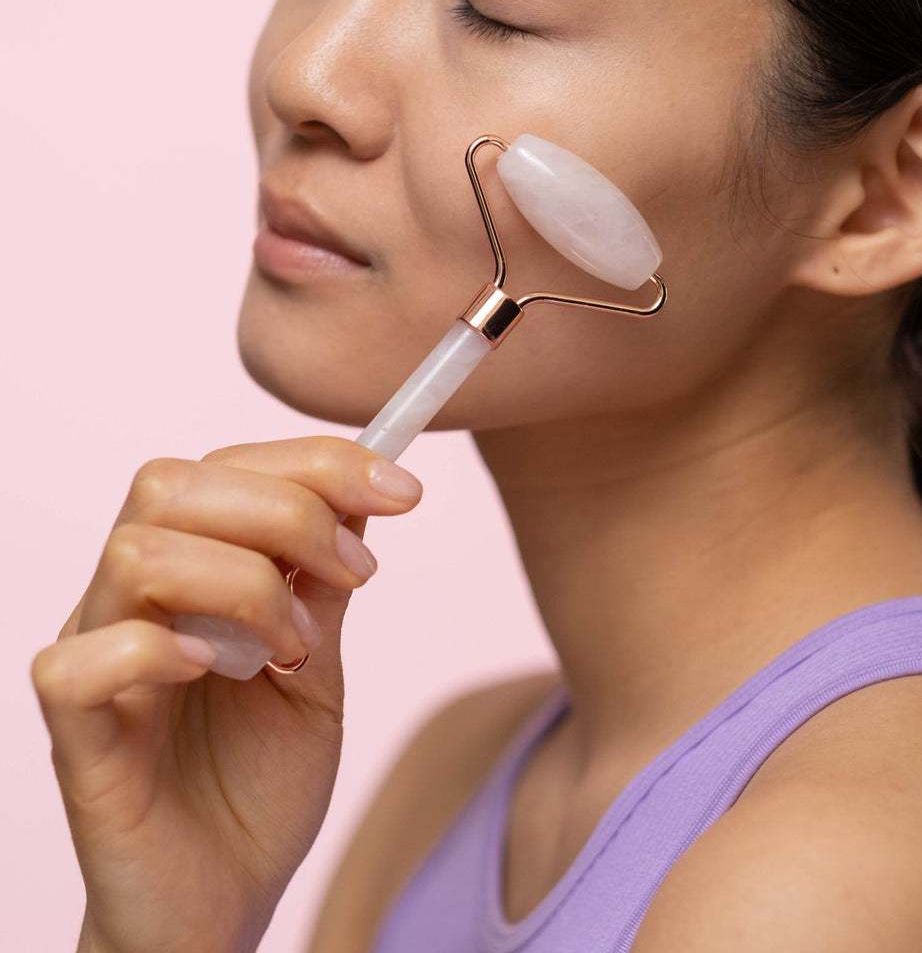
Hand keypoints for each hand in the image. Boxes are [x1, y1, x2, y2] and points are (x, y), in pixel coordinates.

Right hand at [31, 436, 422, 952]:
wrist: (227, 899)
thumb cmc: (260, 779)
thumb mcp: (319, 664)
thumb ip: (325, 582)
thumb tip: (366, 492)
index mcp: (185, 570)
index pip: (225, 465)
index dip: (319, 462)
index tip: (404, 491)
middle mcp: (129, 603)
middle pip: (170, 484)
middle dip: (287, 510)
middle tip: (356, 574)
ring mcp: (99, 664)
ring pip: (135, 553)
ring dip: (245, 584)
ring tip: (297, 645)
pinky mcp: (79, 742)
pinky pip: (79, 663)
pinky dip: (159, 649)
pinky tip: (221, 673)